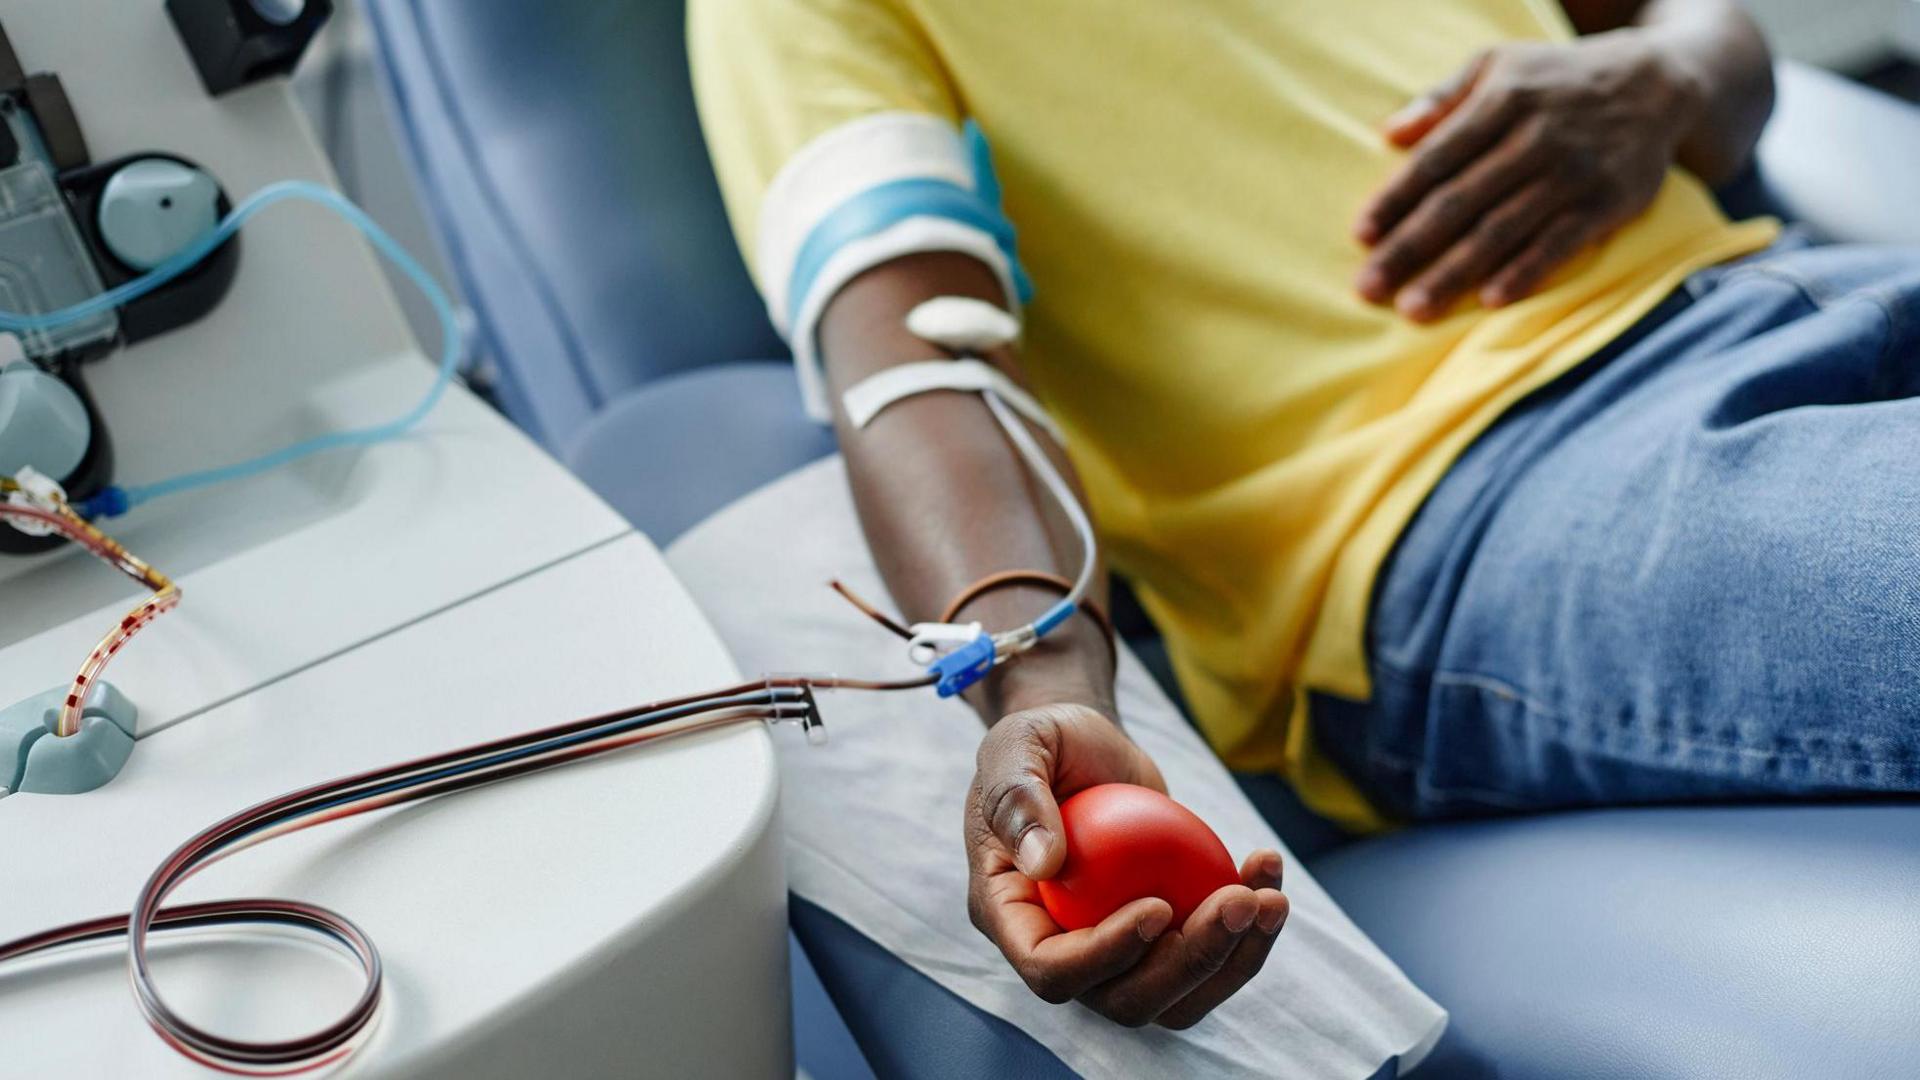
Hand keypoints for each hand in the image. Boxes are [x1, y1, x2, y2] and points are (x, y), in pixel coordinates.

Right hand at [965, 702, 1289, 1027]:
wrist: (1084, 747)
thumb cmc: (1043, 742)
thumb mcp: (1017, 747)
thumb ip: (1018, 797)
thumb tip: (1044, 861)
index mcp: (1011, 918)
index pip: (1052, 969)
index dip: (1107, 955)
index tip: (1160, 906)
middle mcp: (1062, 949)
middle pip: (1125, 999)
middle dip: (1190, 964)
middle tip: (1240, 903)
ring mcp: (1116, 950)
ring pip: (1176, 996)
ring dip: (1233, 959)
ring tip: (1270, 898)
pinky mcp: (1163, 936)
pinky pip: (1208, 956)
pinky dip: (1249, 930)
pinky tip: (1267, 870)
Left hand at [1352, 34, 1704, 320]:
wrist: (1658, 82)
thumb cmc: (1557, 78)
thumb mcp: (1499, 64)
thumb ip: (1442, 97)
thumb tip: (1389, 132)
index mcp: (1502, 100)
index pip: (1436, 158)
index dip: (1396, 199)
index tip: (1362, 235)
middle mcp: (1535, 137)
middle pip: (1460, 202)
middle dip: (1410, 248)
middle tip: (1369, 288)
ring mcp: (1574, 172)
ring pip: (1502, 229)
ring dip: (1454, 272)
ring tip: (1413, 308)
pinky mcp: (1609, 201)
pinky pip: (1560, 243)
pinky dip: (1526, 271)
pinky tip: (1489, 300)